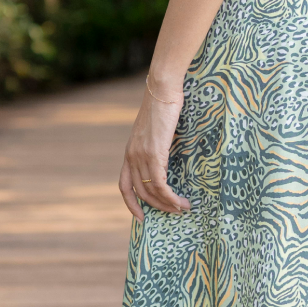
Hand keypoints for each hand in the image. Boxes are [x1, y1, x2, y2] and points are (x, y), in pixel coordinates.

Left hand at [118, 80, 189, 222]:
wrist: (163, 89)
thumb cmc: (163, 106)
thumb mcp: (155, 131)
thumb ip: (156, 146)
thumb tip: (168, 161)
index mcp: (130, 152)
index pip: (124, 185)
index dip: (131, 204)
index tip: (140, 217)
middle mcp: (132, 156)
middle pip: (140, 192)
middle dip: (157, 207)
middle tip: (175, 212)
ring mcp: (142, 155)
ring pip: (151, 190)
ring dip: (168, 204)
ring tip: (183, 208)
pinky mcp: (155, 153)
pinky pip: (160, 183)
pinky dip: (171, 196)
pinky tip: (181, 201)